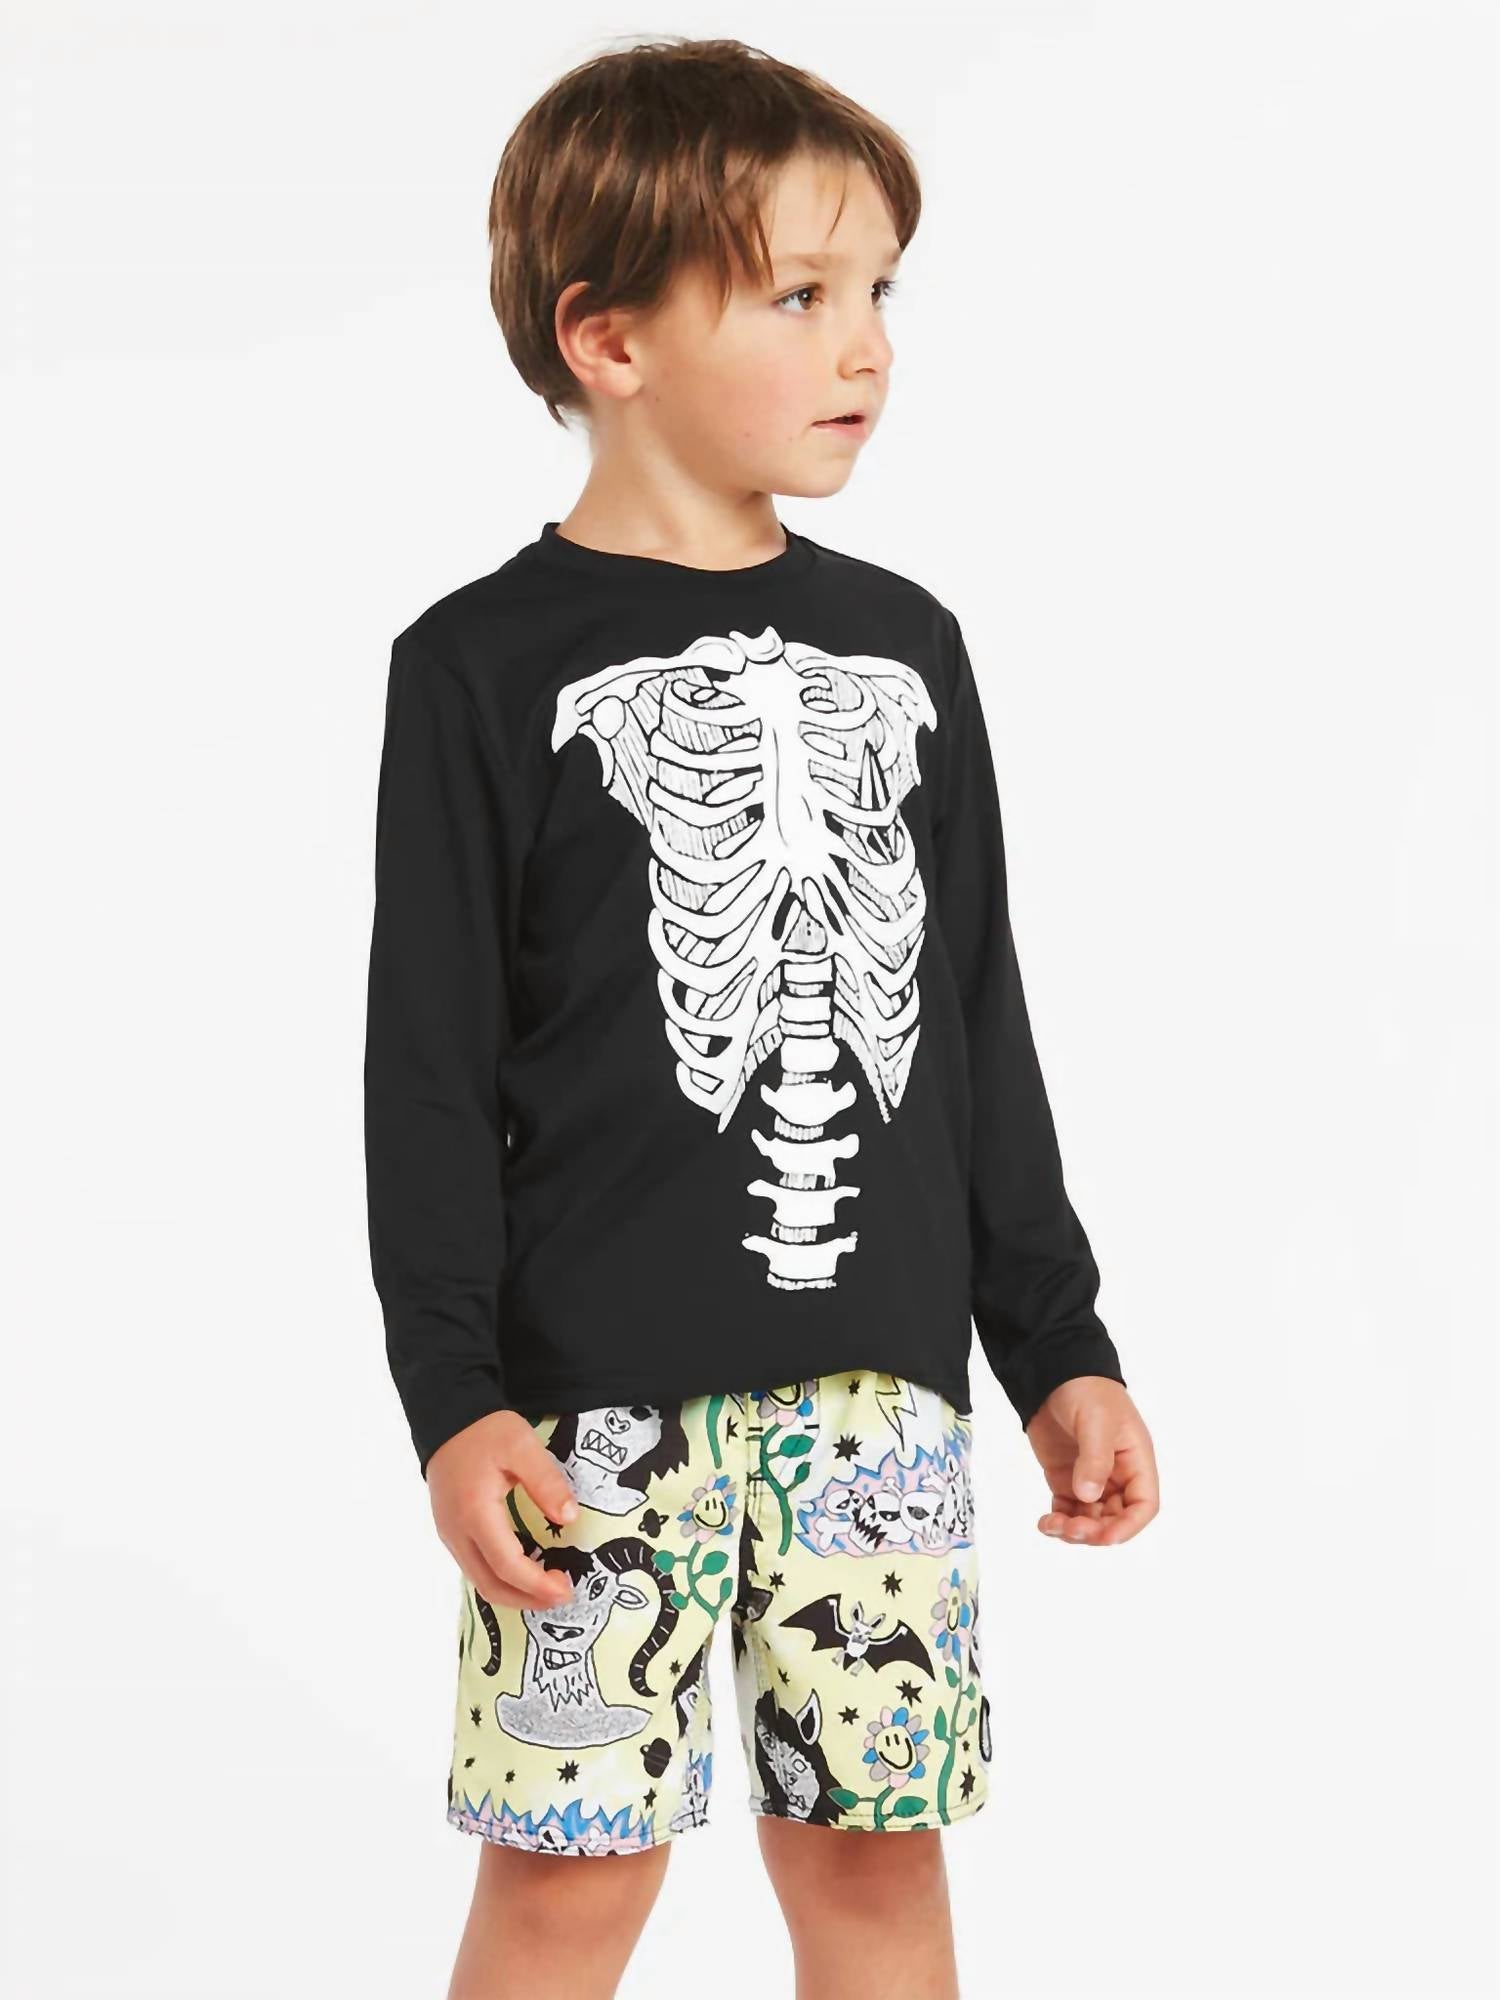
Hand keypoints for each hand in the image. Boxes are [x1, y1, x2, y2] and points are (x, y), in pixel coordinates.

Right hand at [426, 1410, 580, 1607]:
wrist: (447, 1420)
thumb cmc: (485, 1431)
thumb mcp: (522, 1446)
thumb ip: (546, 1482)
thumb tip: (569, 1518)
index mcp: (475, 1514)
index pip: (507, 1566)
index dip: (537, 1585)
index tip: (565, 1589)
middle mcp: (457, 1532)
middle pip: (490, 1585)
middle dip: (527, 1599)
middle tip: (562, 1595)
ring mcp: (450, 1534)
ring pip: (480, 1580)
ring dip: (514, 1592)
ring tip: (546, 1588)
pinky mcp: (450, 1531)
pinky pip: (474, 1567)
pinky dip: (500, 1578)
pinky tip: (524, 1570)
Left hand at [1024, 1377, 1157, 1545]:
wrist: (1054, 1373)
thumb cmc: (1087, 1390)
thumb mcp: (1096, 1421)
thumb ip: (1094, 1459)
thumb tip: (1087, 1496)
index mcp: (1136, 1461)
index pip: (1144, 1505)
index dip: (1128, 1526)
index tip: (1106, 1537)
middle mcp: (1117, 1475)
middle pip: (1115, 1519)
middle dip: (1096, 1531)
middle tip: (1071, 1529)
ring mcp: (1091, 1478)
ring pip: (1090, 1519)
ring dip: (1074, 1530)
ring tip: (1051, 1525)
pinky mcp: (1066, 1478)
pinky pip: (1068, 1510)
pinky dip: (1059, 1521)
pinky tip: (1046, 1522)